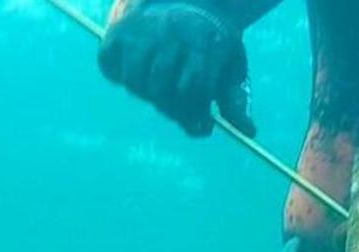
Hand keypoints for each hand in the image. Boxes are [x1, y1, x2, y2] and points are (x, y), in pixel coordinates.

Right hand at [98, 1, 255, 136]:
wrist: (188, 2)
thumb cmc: (212, 45)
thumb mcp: (230, 67)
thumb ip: (236, 99)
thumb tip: (249, 131)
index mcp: (205, 42)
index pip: (194, 89)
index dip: (197, 114)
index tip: (203, 125)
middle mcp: (172, 33)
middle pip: (162, 90)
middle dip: (173, 111)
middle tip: (181, 112)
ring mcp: (143, 31)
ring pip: (135, 83)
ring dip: (147, 96)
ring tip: (160, 92)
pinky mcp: (118, 32)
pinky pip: (110, 68)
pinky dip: (120, 78)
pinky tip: (139, 75)